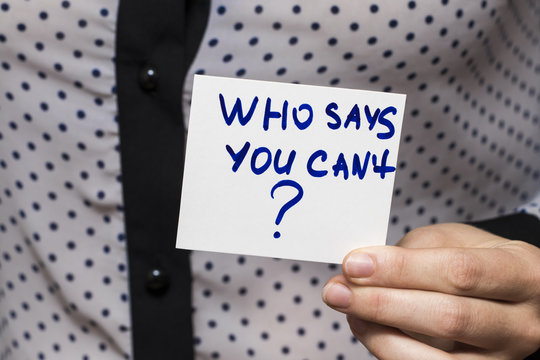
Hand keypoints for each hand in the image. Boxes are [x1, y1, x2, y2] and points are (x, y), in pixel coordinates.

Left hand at [322, 223, 539, 358]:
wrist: (512, 295)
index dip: (400, 269)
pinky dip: (389, 351)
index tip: (354, 264)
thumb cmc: (481, 261)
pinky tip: (367, 329)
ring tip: (347, 310)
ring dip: (380, 332)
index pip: (458, 272)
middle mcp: (522, 321)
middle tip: (337, 290)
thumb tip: (361, 269)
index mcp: (521, 272)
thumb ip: (414, 251)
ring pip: (438, 356)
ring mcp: (505, 357)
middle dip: (382, 302)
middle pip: (447, 317)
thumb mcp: (457, 240)